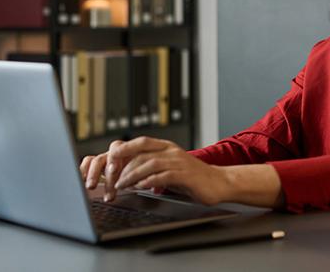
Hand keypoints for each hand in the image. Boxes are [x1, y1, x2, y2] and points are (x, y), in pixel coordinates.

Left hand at [79, 137, 229, 204]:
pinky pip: (163, 176)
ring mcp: (179, 162)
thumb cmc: (192, 178)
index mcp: (166, 147)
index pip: (141, 142)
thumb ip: (152, 168)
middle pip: (141, 154)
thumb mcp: (169, 168)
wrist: (218, 182)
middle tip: (111, 179)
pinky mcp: (185, 175)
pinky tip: (140, 187)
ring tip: (121, 186)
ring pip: (149, 164)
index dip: (124, 149)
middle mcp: (171, 151)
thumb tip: (128, 173)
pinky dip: (149, 182)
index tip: (110, 160)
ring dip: (132, 175)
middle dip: (123, 167)